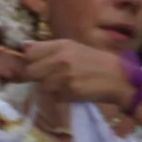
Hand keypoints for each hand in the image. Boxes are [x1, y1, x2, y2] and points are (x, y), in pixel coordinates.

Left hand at [18, 38, 134, 107]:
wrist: (118, 78)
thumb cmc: (95, 61)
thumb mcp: (73, 47)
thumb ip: (47, 47)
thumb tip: (24, 46)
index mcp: (61, 45)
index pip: (29, 53)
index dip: (29, 61)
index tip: (35, 65)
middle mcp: (60, 59)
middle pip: (30, 71)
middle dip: (36, 76)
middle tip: (49, 77)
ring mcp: (64, 76)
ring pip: (42, 86)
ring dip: (49, 88)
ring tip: (65, 84)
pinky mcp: (69, 92)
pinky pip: (53, 96)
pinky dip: (59, 96)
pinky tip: (71, 91)